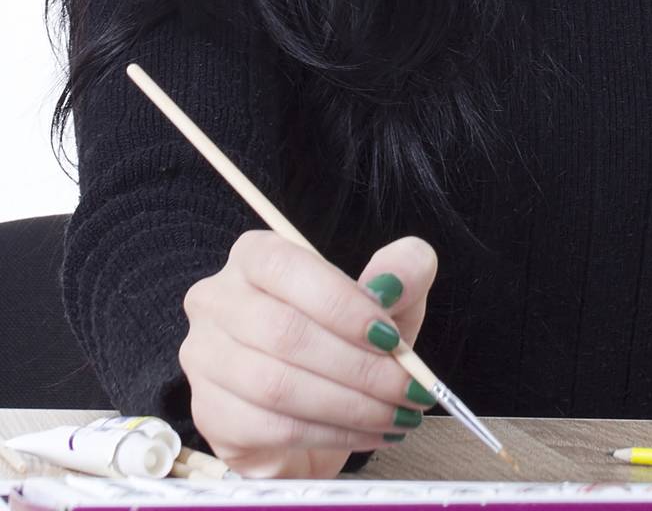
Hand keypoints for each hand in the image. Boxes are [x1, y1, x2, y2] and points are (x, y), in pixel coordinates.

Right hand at [179, 230, 438, 477]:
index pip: (286, 268)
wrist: (313, 406)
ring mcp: (205, 358)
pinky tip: (368, 434)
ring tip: (395, 415)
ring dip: (349, 406)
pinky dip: (330, 435)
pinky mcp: (210, 413)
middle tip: (408, 389)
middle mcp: (217, 300)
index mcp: (255, 256)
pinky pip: (271, 428)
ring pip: (278, 386)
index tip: (390, 338)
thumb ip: (402, 270)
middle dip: (358, 366)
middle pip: (285, 333)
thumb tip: (394, 281)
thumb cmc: (347, 339)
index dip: (342, 304)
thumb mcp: (387, 296)